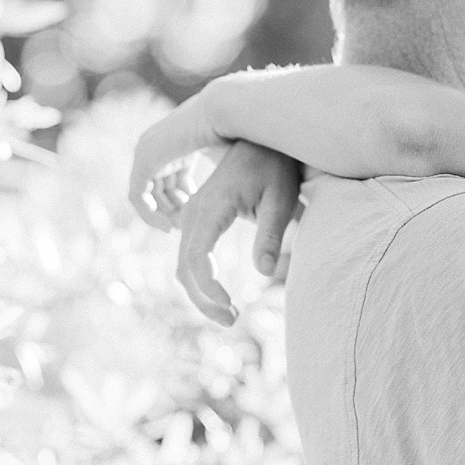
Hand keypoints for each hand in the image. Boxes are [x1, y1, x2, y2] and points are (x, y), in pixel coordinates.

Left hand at [129, 94, 231, 226]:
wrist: (225, 112)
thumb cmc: (235, 131)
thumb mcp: (227, 156)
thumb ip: (224, 171)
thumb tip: (234, 190)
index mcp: (174, 141)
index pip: (170, 178)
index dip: (183, 200)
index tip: (197, 217)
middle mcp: (156, 146)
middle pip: (157, 188)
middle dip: (172, 210)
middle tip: (187, 228)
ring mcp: (147, 151)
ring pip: (145, 195)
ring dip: (162, 215)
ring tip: (180, 230)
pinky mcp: (144, 161)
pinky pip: (138, 197)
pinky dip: (150, 215)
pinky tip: (170, 227)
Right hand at [171, 140, 304, 323]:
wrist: (261, 143)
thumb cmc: (275, 169)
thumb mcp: (281, 199)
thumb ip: (272, 234)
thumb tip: (266, 271)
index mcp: (211, 207)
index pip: (195, 257)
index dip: (208, 289)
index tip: (232, 309)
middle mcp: (193, 213)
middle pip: (184, 268)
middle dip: (204, 300)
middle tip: (232, 321)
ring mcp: (190, 218)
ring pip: (183, 267)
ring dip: (200, 295)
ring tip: (230, 315)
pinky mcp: (196, 222)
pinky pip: (189, 258)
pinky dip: (199, 282)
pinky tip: (220, 297)